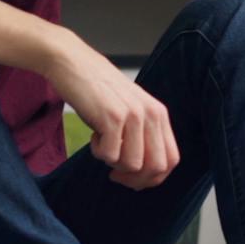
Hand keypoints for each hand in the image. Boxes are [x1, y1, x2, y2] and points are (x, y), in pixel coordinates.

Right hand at [46, 36, 178, 189]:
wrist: (73, 64)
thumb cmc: (98, 90)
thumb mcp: (130, 110)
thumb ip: (143, 134)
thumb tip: (143, 173)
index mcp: (159, 113)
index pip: (171, 159)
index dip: (154, 177)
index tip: (133, 178)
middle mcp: (151, 114)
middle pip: (156, 167)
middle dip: (135, 179)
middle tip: (115, 173)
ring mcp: (133, 115)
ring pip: (133, 165)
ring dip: (113, 162)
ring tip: (102, 143)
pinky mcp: (112, 118)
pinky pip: (110, 155)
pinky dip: (98, 152)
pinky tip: (93, 135)